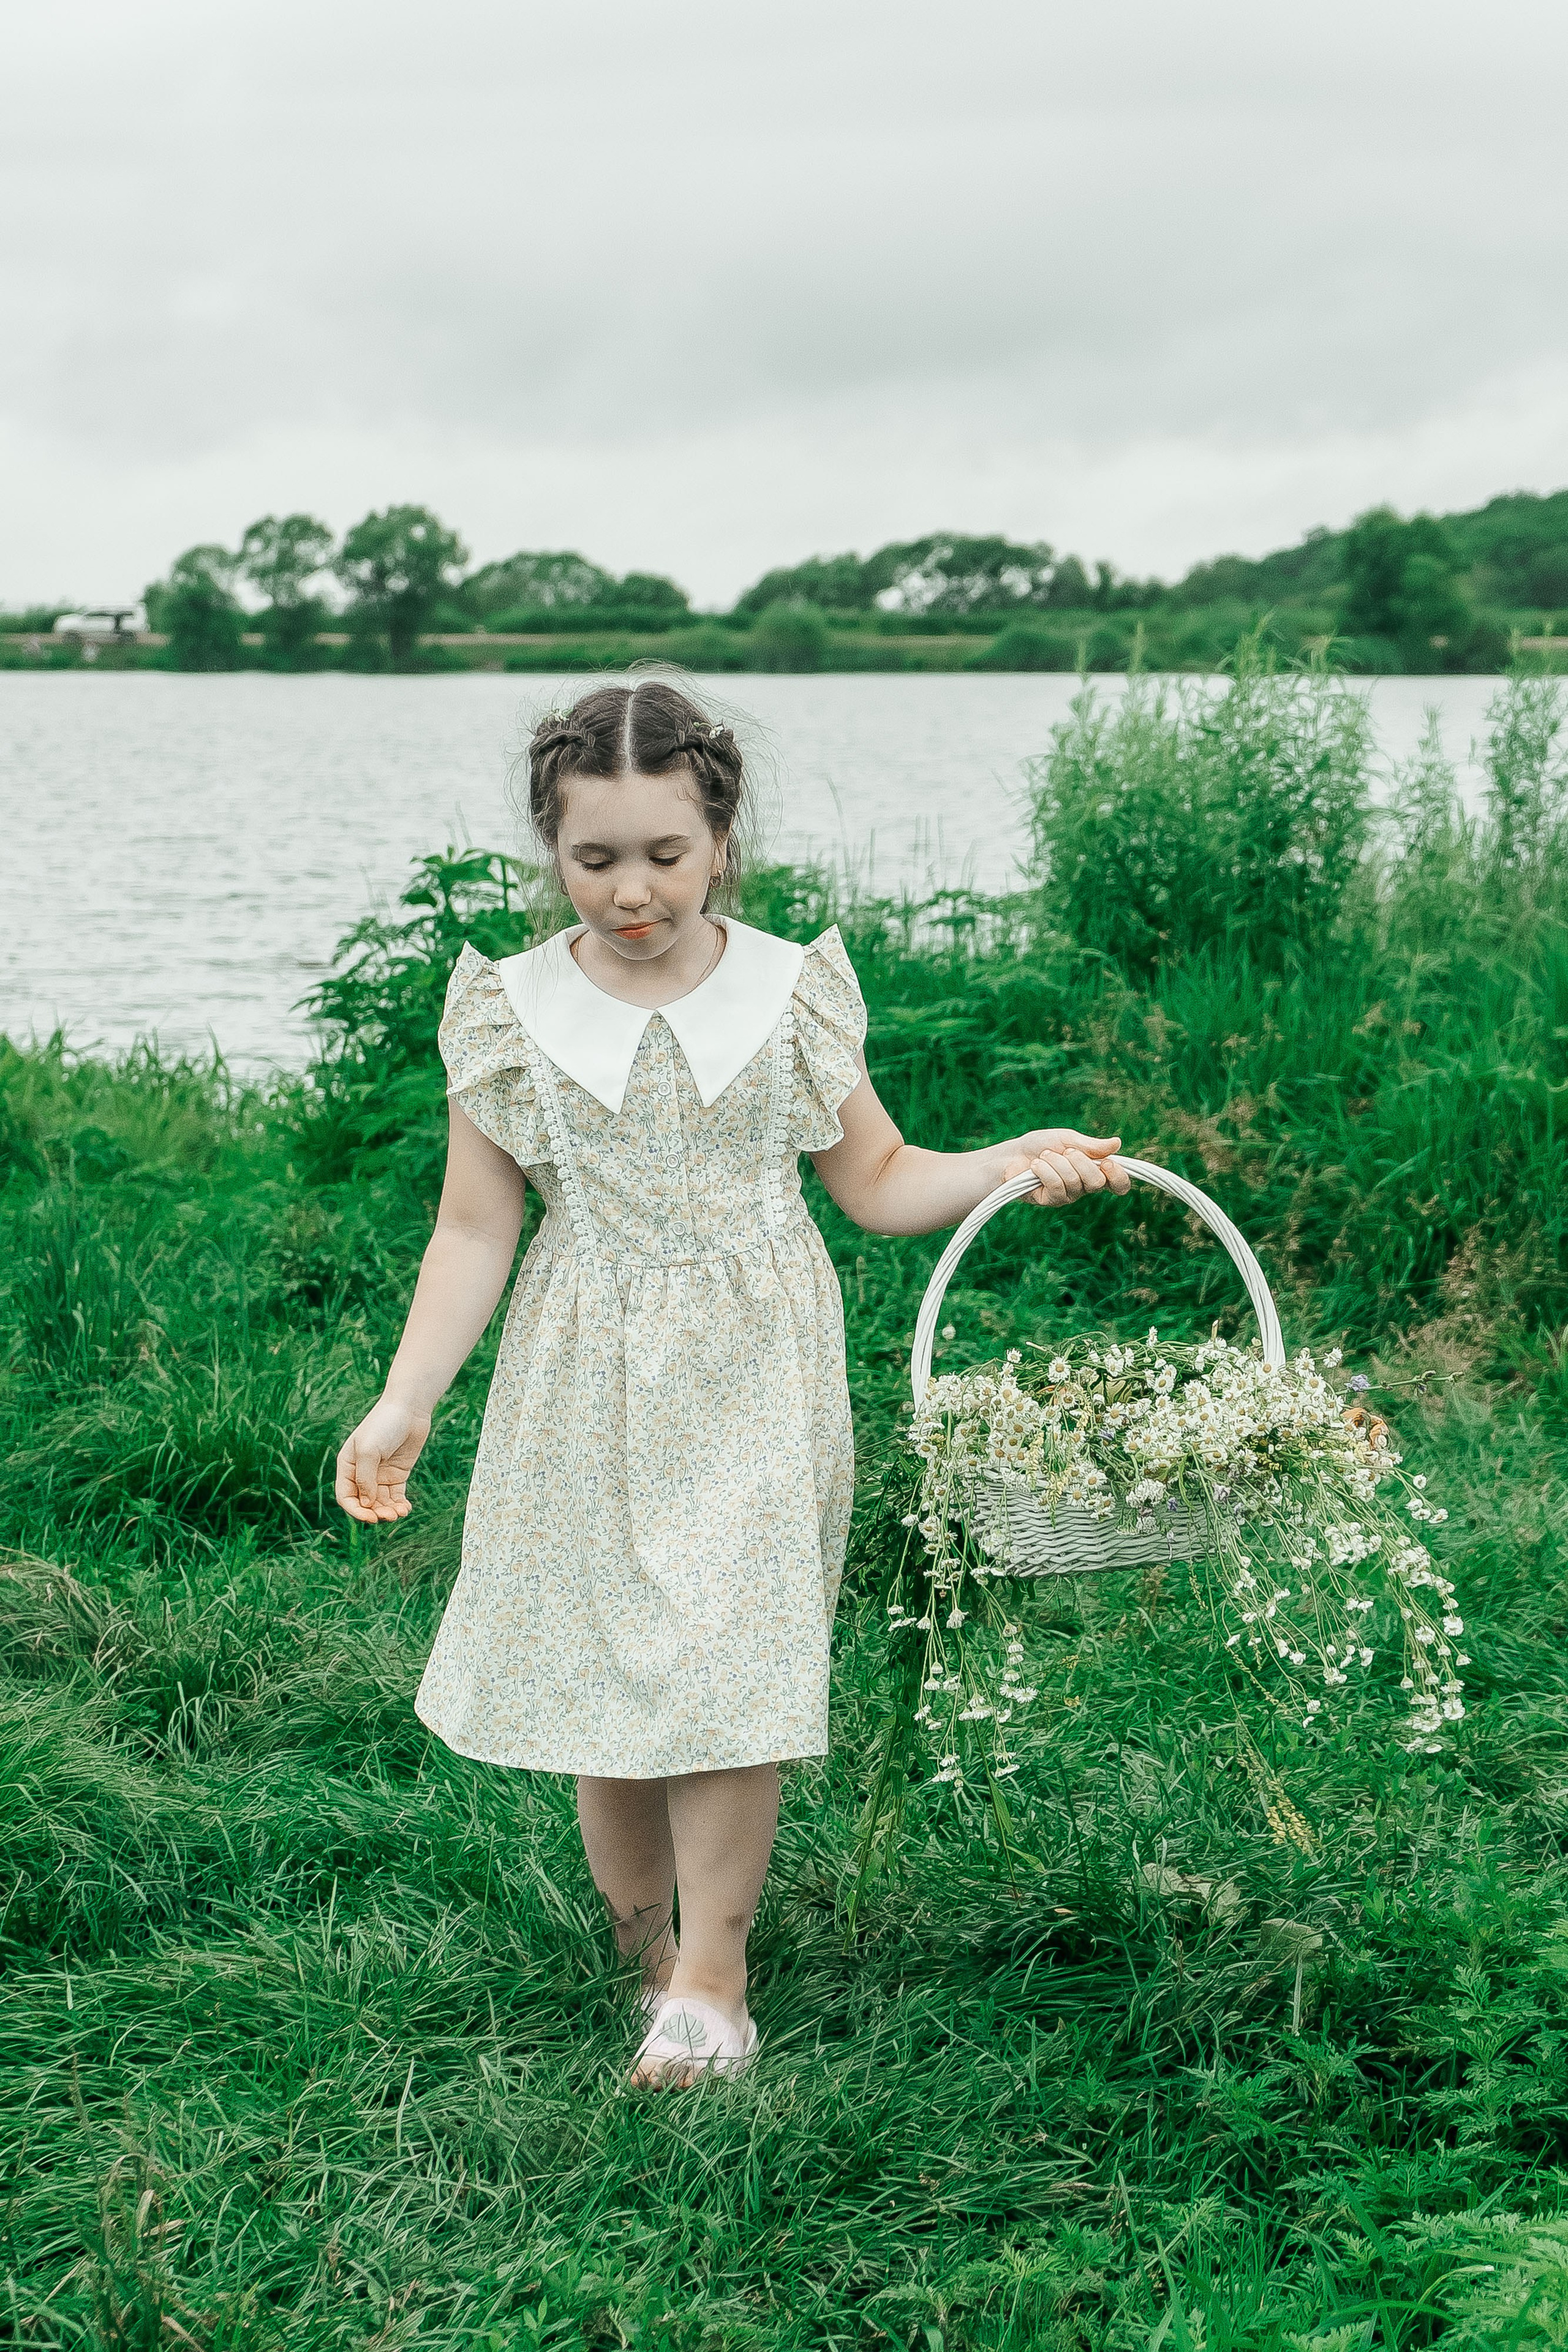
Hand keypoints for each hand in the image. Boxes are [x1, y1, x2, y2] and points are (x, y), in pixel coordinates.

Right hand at [335, 1396, 430, 1523]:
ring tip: (400, 1513)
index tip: (371, 1517)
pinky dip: (399, 1505)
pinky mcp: (397, 1474)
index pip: (345, 1497)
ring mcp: (380, 1474)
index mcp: (347, 1466)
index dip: (356, 1511)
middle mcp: (362, 1472)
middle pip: (364, 1503)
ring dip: (388, 1511)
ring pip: (380, 1502)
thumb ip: (365, 1478)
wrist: (409, 1409)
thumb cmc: (384, 1424)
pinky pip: (395, 1496)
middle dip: (375, 1513)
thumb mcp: (369, 1450)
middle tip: (390, 1516)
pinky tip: (405, 1509)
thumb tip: (367, 1504)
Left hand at [1001, 1129, 1130, 1207]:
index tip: (1108, 1163)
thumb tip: (1117, 1143)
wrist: (1012, 1154)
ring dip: (1057, 1163)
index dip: (1119, 1177)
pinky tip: (1035, 1167)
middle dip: (1080, 1161)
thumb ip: (1091, 1146)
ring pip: (1074, 1182)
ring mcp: (1068, 1196)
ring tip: (1045, 1156)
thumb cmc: (1041, 1145)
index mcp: (1094, 1170)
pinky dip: (1045, 1171)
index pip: (1118, 1184)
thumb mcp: (1068, 1139)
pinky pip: (1056, 1187)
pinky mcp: (1050, 1201)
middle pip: (1097, 1182)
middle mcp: (1084, 1186)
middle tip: (1065, 1151)